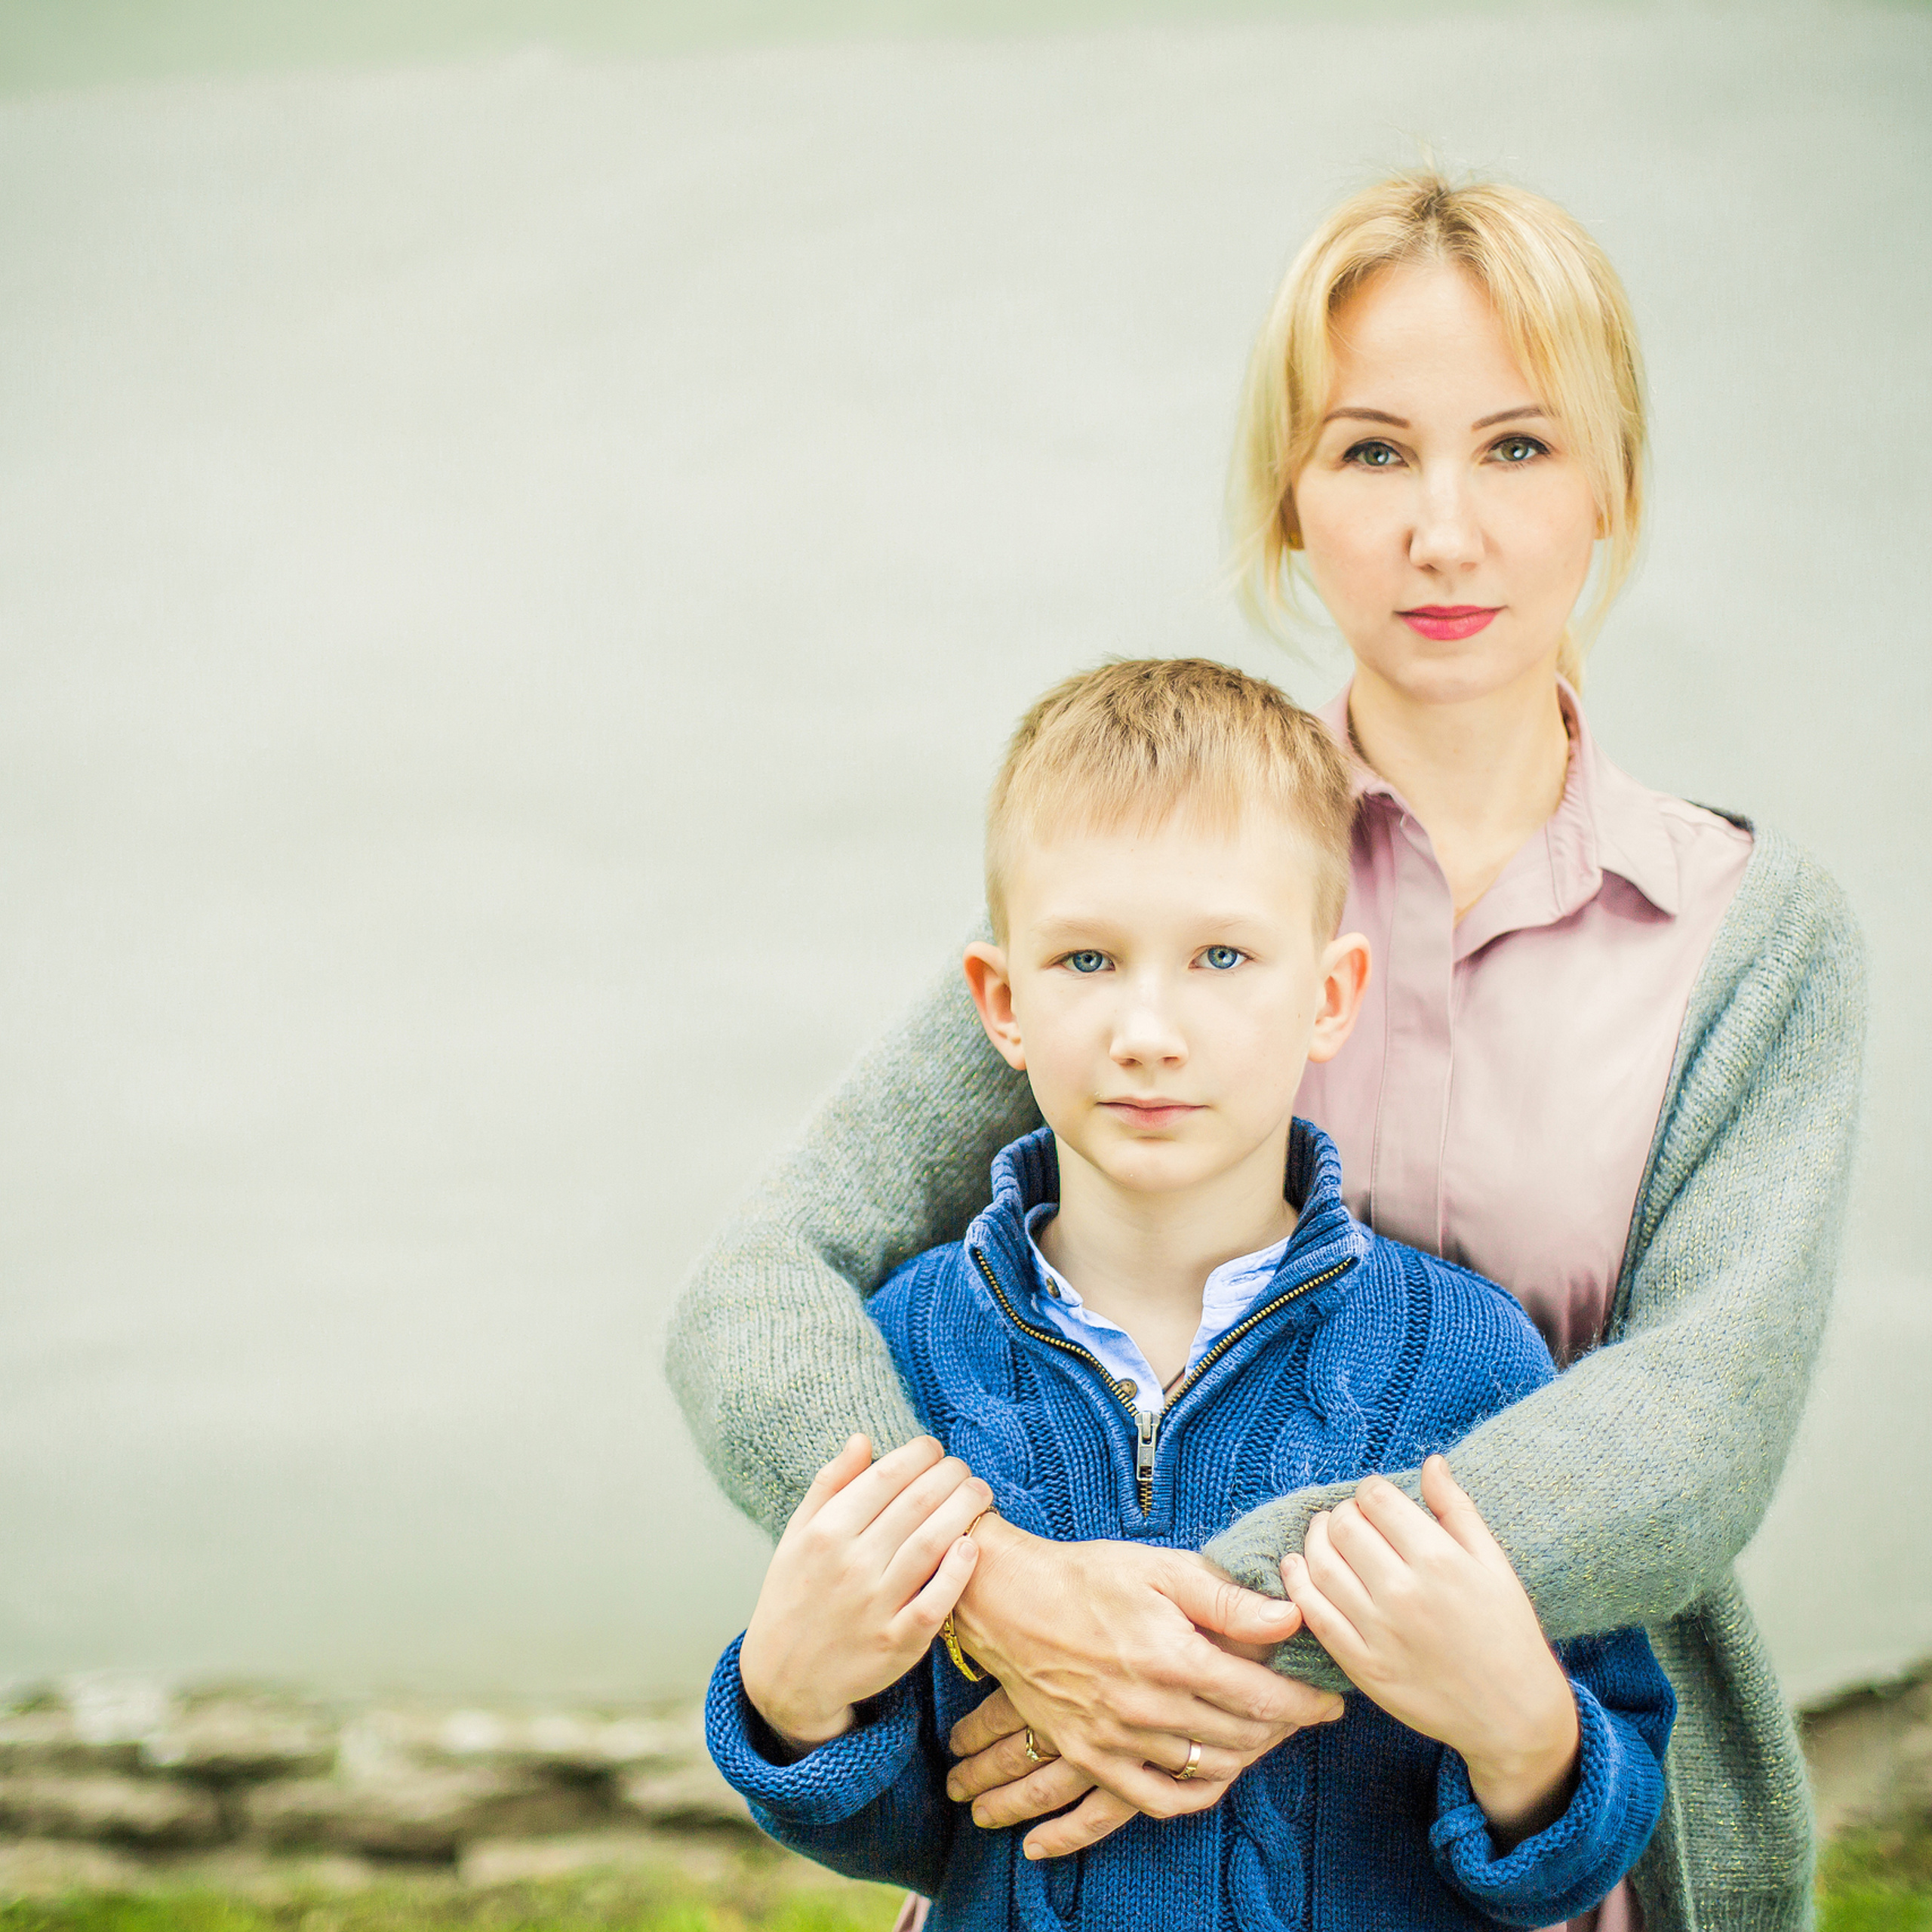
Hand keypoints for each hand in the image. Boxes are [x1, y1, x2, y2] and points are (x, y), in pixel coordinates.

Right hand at [739, 1435, 989, 1756]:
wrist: (784, 1677)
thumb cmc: (794, 1595)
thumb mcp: (797, 1535)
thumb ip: (830, 1485)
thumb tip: (863, 1439)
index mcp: (825, 1533)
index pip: (885, 1476)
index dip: (918, 1454)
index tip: (934, 1448)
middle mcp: (850, 1565)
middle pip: (916, 1504)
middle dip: (949, 1475)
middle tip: (963, 1468)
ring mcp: (875, 1605)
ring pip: (931, 1543)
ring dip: (964, 1509)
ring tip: (979, 1493)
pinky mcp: (896, 1643)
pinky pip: (936, 1601)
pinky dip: (957, 1571)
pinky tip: (971, 1545)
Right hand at [944, 1523, 1342, 1857]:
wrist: (1008, 1602)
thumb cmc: (1086, 1576)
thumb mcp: (1159, 1568)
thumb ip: (1226, 1598)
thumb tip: (1288, 1615)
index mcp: (1171, 1655)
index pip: (1260, 1694)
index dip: (1305, 1702)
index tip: (1330, 1702)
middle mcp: (1148, 1706)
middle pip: (1242, 1735)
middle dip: (1283, 1727)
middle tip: (1302, 1713)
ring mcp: (1118, 1739)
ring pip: (1207, 1767)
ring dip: (1246, 1756)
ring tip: (1265, 1736)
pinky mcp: (1092, 1757)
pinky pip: (1156, 1799)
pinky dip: (1195, 1794)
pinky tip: (1213, 1775)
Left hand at [1282, 1455, 1579, 1847]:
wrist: (1513, 1714)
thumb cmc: (1508, 1631)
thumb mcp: (1493, 1563)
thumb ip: (1457, 1508)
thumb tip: (1431, 1461)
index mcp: (1438, 1560)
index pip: (1376, 1499)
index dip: (1370, 1492)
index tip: (1375, 1500)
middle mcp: (1403, 1592)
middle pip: (1344, 1526)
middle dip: (1343, 1513)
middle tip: (1352, 1519)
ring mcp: (1378, 1631)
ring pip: (1320, 1564)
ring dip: (1314, 1540)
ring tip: (1324, 1534)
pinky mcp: (1361, 1665)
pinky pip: (1313, 1613)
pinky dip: (1297, 1582)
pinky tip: (1298, 1567)